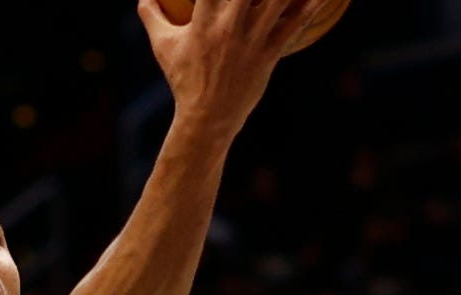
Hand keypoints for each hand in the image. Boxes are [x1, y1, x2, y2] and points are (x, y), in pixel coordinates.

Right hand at [139, 0, 314, 126]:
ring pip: (277, 2)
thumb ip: (152, 16)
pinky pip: (293, 25)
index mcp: (203, 23)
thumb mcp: (163, 47)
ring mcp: (252, 41)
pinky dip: (308, 7)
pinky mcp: (269, 54)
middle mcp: (229, 28)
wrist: (207, 117)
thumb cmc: (183, 79)